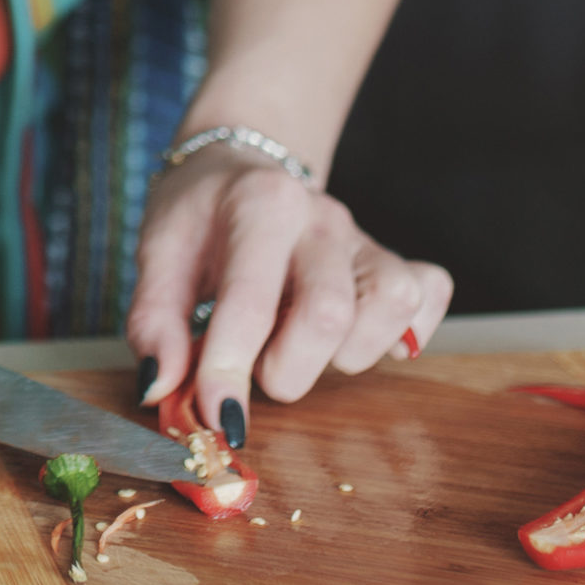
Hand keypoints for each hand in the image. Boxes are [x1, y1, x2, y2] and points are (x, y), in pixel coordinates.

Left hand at [125, 143, 450, 446]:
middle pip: (330, 314)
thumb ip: (155, 321)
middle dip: (290, 369)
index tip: (219, 416)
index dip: (231, 369)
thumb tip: (159, 387)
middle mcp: (321, 216)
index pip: (250, 301)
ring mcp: (364, 236)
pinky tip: (358, 337)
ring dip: (347, 353)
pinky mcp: (396, 257)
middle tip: (260, 369)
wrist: (240, 167)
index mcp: (259, 204)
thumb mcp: (158, 253)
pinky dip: (404, 332)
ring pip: (390, 306)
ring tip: (304, 344)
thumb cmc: (198, 218)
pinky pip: (429, 295)